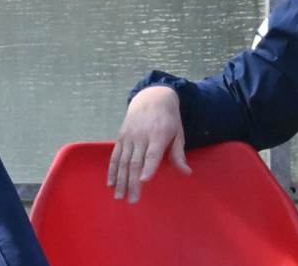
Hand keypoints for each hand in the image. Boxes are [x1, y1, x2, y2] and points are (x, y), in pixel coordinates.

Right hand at [107, 86, 190, 202]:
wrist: (151, 98)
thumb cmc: (168, 119)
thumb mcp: (178, 134)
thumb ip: (179, 154)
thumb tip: (187, 173)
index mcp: (158, 134)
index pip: (152, 153)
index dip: (148, 167)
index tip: (144, 181)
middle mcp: (141, 136)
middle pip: (135, 162)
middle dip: (132, 182)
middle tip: (133, 200)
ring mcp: (129, 136)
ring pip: (123, 161)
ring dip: (120, 180)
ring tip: (119, 197)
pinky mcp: (121, 137)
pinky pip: (115, 156)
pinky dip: (112, 170)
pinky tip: (111, 184)